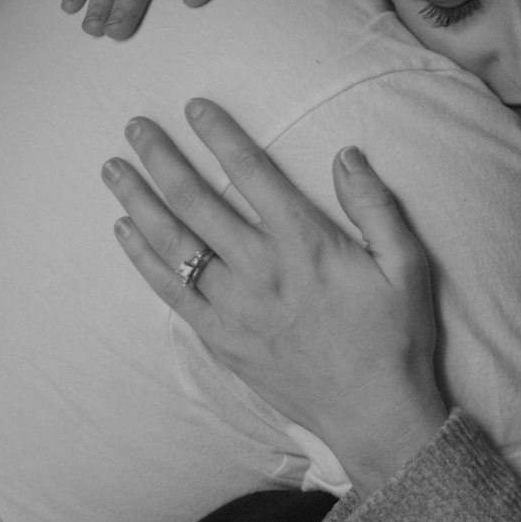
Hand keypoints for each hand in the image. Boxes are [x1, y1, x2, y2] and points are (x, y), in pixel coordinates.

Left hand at [102, 99, 448, 496]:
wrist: (375, 414)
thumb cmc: (397, 337)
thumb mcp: (407, 265)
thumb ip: (375, 206)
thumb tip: (346, 155)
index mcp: (306, 244)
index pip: (251, 174)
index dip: (220, 135)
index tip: (194, 107)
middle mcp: (261, 270)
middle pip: (197, 201)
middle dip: (162, 158)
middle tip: (135, 127)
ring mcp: (235, 307)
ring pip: (173, 243)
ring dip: (139, 201)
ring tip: (113, 169)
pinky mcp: (222, 340)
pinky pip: (170, 293)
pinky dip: (143, 259)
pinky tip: (125, 232)